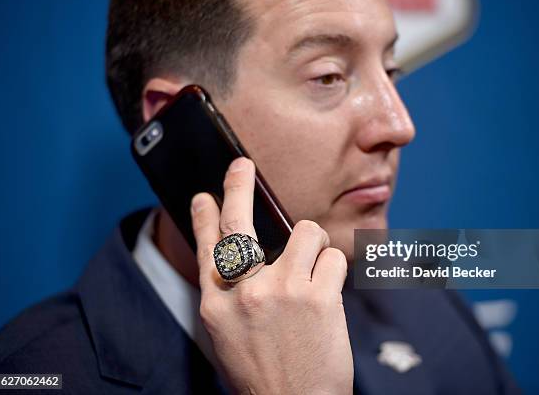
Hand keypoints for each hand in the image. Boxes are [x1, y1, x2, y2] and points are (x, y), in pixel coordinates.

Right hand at [190, 157, 352, 394]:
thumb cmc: (264, 372)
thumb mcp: (229, 335)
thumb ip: (231, 294)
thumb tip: (244, 256)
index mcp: (216, 304)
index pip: (206, 247)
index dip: (204, 216)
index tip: (204, 196)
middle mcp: (244, 292)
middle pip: (238, 225)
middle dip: (237, 187)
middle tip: (242, 166)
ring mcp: (281, 290)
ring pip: (306, 232)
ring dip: (313, 243)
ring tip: (313, 265)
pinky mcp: (318, 296)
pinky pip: (333, 258)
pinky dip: (334, 271)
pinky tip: (329, 294)